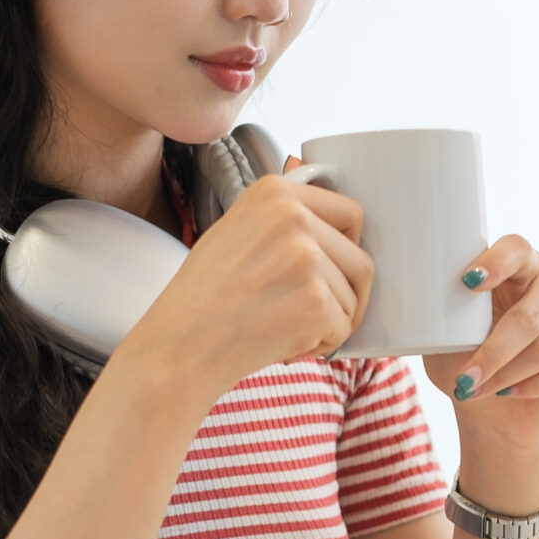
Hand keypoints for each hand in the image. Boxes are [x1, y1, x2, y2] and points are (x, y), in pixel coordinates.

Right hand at [124, 173, 370, 392]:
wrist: (178, 346)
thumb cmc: (204, 297)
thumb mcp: (237, 230)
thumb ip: (283, 217)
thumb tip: (329, 207)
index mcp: (275, 192)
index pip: (351, 214)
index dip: (343, 250)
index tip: (323, 272)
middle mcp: (294, 216)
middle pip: (359, 260)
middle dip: (341, 293)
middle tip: (304, 313)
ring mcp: (307, 257)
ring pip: (353, 296)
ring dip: (328, 321)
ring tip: (283, 327)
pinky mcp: (316, 300)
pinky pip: (344, 326)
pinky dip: (320, 344)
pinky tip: (283, 343)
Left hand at [422, 236, 538, 440]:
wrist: (497, 416)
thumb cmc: (470, 364)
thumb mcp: (445, 336)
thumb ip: (440, 310)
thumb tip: (416, 295)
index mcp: (525, 268)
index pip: (517, 249)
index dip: (496, 263)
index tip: (468, 283)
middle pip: (531, 312)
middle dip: (493, 352)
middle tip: (464, 379)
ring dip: (508, 374)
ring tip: (480, 390)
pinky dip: (535, 387)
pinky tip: (513, 393)